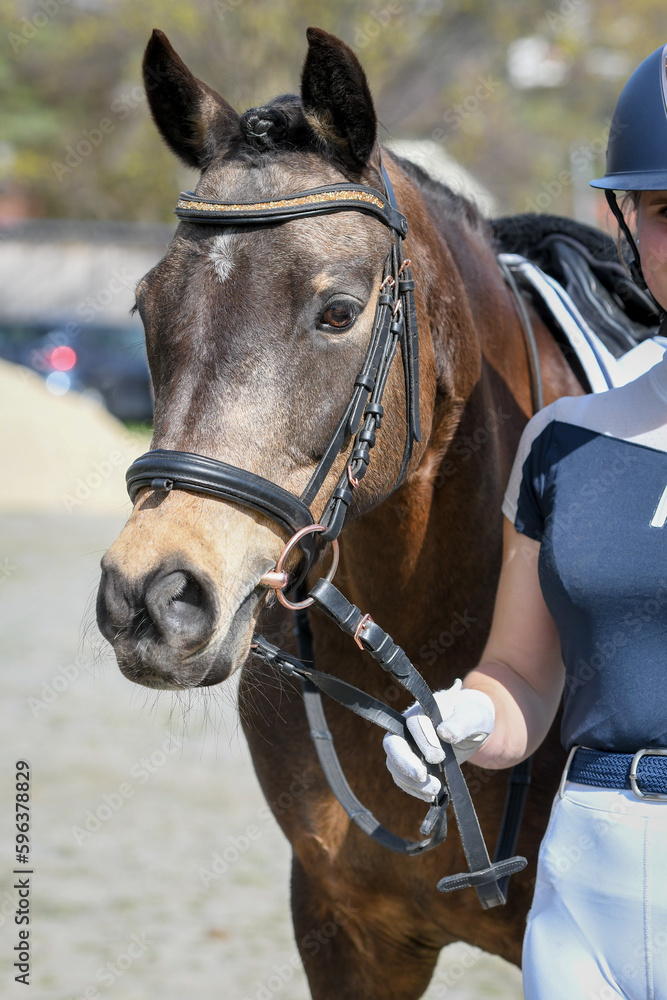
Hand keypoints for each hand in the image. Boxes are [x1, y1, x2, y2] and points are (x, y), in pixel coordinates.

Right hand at [383, 680, 494, 800]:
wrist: (469, 725)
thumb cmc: (472, 716)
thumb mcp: (474, 716)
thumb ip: (461, 722)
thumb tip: (444, 733)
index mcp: (422, 709)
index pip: (414, 723)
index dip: (423, 740)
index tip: (438, 757)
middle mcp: (407, 727)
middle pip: (393, 743)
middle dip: (405, 762)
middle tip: (422, 776)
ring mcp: (405, 746)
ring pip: (394, 763)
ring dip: (410, 780)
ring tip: (434, 790)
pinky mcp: (409, 762)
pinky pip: (401, 777)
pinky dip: (413, 789)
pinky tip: (430, 796)